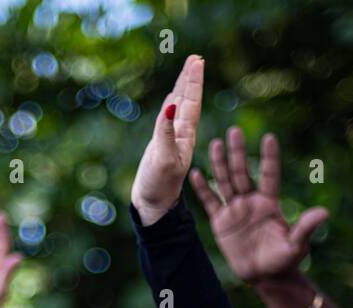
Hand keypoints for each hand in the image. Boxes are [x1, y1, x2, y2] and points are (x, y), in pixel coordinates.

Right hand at [131, 54, 202, 225]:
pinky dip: (171, 105)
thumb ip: (166, 132)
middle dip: (191, 80)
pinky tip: (172, 99)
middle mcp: (182, 134)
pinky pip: (169, 118)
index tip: (198, 61)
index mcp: (185, 135)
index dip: (194, 82)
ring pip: (179, 107)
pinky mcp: (164, 144)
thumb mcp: (164, 158)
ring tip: (187, 70)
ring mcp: (173, 138)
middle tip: (195, 58)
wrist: (154, 203)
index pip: (192, 102)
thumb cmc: (159, 184)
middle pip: (188, 101)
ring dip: (183, 88)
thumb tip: (171, 105)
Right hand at [189, 129, 328, 284]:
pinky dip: (202, 189)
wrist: (265, 276)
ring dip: (220, 163)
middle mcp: (251, 201)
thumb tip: (324, 213)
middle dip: (238, 153)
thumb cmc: (285, 260)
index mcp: (270, 203)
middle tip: (235, 131)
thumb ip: (306, 227)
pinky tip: (195, 173)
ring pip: (225, 182)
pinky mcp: (221, 222)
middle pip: (243, 173)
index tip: (269, 137)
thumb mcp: (297, 244)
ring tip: (214, 143)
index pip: (269, 175)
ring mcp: (235, 210)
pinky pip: (210, 202)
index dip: (269, 158)